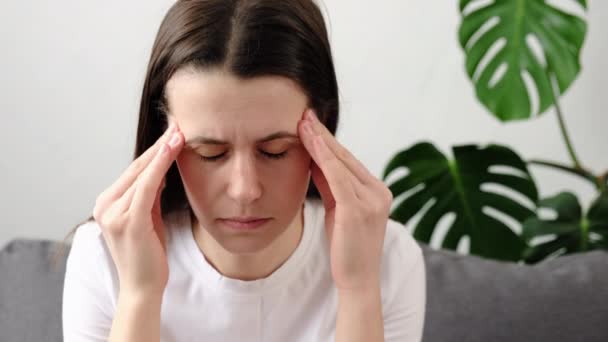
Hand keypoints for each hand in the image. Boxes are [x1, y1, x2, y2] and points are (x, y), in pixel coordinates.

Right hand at [93, 121, 183, 296]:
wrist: (142, 288)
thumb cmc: (148, 255)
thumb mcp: (148, 218)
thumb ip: (149, 196)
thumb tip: (161, 171)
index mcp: (107, 203)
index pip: (135, 170)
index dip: (155, 150)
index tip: (173, 133)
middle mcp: (105, 205)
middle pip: (138, 167)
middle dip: (160, 145)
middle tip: (179, 124)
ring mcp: (114, 213)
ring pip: (142, 173)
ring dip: (163, 150)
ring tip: (180, 132)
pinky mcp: (128, 221)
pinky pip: (147, 186)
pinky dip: (159, 165)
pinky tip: (171, 149)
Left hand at [297, 109, 392, 292]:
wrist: (358, 279)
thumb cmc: (346, 247)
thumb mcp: (339, 210)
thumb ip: (331, 185)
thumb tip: (315, 159)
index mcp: (377, 191)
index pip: (348, 160)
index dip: (328, 141)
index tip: (310, 123)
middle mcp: (378, 192)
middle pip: (345, 157)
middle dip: (322, 134)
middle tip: (304, 114)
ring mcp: (371, 200)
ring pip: (341, 162)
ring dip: (320, 140)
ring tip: (303, 122)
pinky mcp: (358, 210)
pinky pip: (338, 177)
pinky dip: (324, 157)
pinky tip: (310, 142)